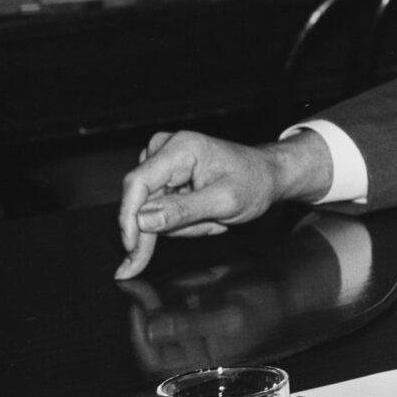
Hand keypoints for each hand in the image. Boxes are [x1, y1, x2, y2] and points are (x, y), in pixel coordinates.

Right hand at [115, 130, 330, 278]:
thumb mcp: (226, 201)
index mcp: (180, 148)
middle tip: (211, 226)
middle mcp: (164, 149)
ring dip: (183, 225)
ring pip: (152, 211)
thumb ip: (184, 210)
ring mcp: (162, 163)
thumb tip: (143, 220)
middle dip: (174, 225)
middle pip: (143, 201)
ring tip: (214, 217)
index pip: (137, 184)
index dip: (129, 219)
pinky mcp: (163, 177)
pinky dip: (183, 221)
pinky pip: (160, 211)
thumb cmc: (255, 182)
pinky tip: (207, 215)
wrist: (268, 175)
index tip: (131, 249)